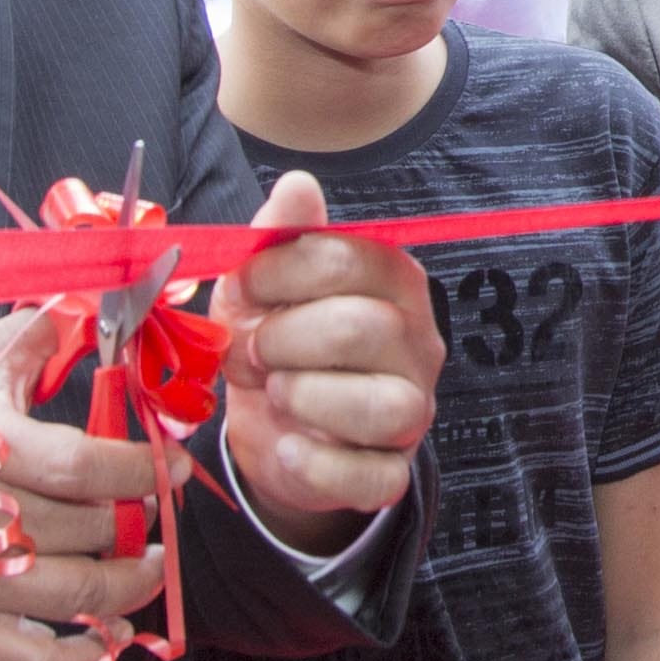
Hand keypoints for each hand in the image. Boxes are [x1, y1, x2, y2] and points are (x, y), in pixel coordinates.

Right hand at [0, 303, 174, 660]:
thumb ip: (27, 338)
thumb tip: (86, 306)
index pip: (79, 463)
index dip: (139, 467)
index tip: (169, 465)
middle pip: (86, 527)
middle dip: (136, 521)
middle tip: (154, 513)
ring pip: (75, 593)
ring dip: (131, 583)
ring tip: (152, 564)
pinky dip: (80, 658)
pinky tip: (110, 635)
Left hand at [221, 170, 441, 545]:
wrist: (276, 426)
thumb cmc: (278, 339)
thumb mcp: (265, 285)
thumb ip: (281, 235)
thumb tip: (297, 185)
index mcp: (392, 281)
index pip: (347, 259)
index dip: (278, 272)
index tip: (242, 287)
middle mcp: (417, 342)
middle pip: (362, 328)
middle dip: (286, 337)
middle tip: (254, 348)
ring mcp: (412, 410)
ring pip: (384, 406)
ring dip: (308, 397)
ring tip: (276, 391)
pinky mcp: (391, 472)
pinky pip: (370, 475)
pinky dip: (318, 464)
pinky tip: (286, 446)